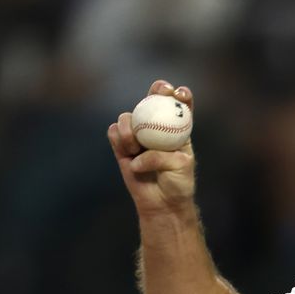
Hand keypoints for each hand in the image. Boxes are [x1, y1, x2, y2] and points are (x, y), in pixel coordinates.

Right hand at [107, 80, 196, 217]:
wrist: (163, 203)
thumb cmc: (178, 183)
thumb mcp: (180, 166)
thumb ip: (162, 155)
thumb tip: (139, 154)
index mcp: (177, 129)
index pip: (179, 106)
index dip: (179, 95)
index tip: (180, 93)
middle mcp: (156, 128)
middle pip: (153, 100)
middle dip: (157, 90)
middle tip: (160, 91)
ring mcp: (138, 135)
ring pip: (128, 117)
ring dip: (130, 128)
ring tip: (135, 147)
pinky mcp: (122, 146)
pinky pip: (114, 132)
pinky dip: (119, 139)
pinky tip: (128, 152)